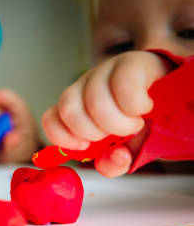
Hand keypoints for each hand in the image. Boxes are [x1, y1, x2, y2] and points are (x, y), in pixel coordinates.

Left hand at [42, 51, 167, 176]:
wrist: (176, 97)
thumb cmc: (143, 122)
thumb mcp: (126, 149)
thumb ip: (113, 163)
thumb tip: (116, 159)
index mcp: (75, 106)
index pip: (50, 118)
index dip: (63, 137)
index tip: (85, 147)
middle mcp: (84, 86)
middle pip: (69, 111)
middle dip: (95, 133)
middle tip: (117, 134)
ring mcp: (104, 71)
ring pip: (95, 102)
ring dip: (118, 123)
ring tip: (135, 124)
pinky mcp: (129, 62)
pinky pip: (123, 87)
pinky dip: (136, 106)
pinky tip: (145, 108)